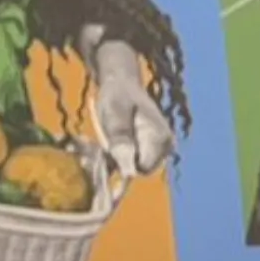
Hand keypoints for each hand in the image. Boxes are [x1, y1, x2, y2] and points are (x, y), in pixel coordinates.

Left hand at [93, 42, 173, 177]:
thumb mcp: (114, 115)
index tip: (102, 150)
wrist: (121, 85)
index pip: (141, 168)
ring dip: (112, 161)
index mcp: (160, 139)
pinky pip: (129, 164)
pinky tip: (102, 149)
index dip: (120, 163)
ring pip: (131, 169)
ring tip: (100, 144)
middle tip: (96, 148)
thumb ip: (122, 142)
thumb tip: (129, 175)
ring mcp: (156, 151)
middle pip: (137, 170)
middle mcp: (163, 148)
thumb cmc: (117, 96)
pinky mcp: (146, 152)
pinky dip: (113, 159)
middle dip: (115, 163)